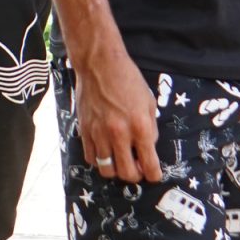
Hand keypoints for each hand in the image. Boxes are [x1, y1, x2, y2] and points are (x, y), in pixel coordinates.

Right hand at [70, 49, 162, 183]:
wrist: (100, 64)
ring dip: (116, 169)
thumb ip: (150, 128)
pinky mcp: (85, 131)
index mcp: (140, 127)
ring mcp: (99, 134)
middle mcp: (119, 134)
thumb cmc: (127, 79)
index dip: (154, 175)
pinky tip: (105, 151)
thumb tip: (147, 146)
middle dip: (135, 175)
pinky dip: (99, 160)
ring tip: (119, 160)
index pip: (149, 165)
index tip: (154, 175)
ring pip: (107, 170)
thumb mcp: (149, 103)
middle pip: (127, 173)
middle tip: (137, 168)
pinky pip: (91, 158)